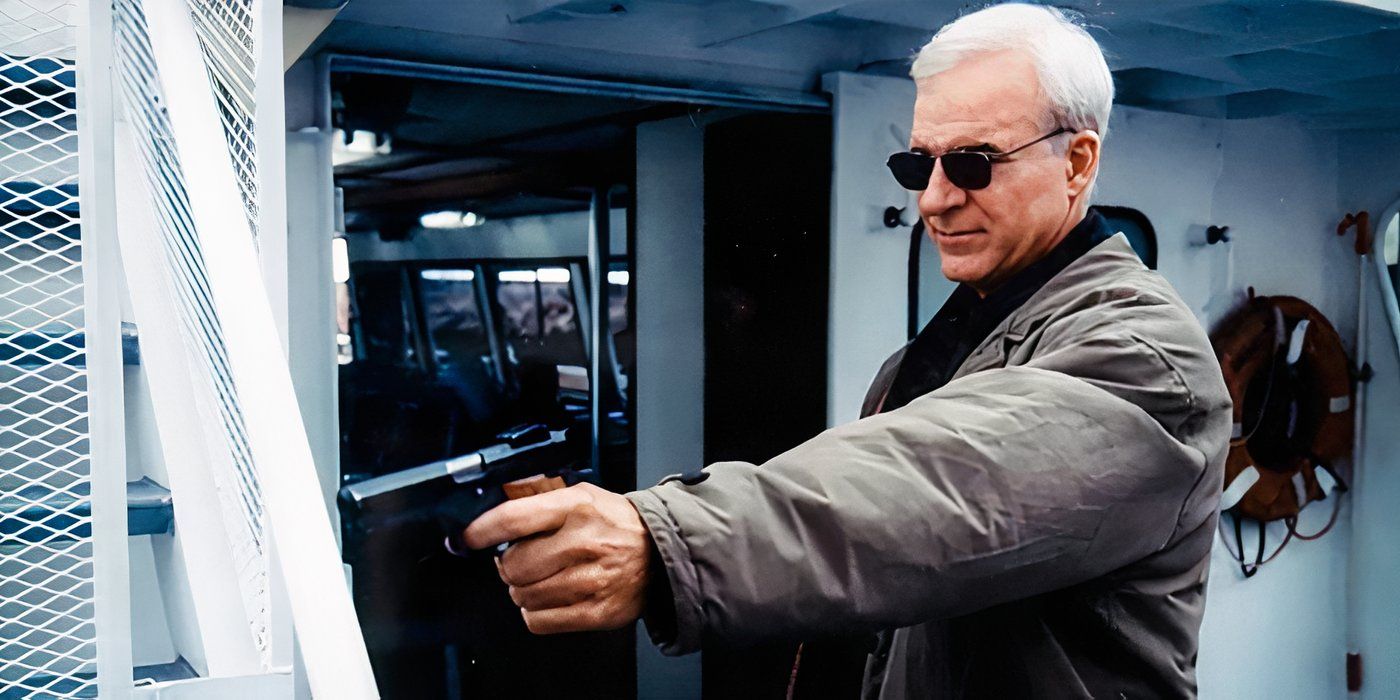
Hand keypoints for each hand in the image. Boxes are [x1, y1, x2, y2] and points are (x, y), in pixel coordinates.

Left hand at [463, 483, 650, 633]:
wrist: (660, 552)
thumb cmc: (614, 524)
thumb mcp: (580, 496)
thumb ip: (538, 502)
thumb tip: (493, 512)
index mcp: (576, 506)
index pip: (512, 519)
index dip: (480, 531)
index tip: (466, 539)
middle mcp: (583, 542)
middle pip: (514, 566)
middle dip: (511, 567)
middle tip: (525, 561)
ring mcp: (591, 580)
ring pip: (524, 596)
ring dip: (525, 591)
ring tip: (545, 579)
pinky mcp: (596, 611)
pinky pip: (540, 621)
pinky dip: (536, 613)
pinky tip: (551, 598)